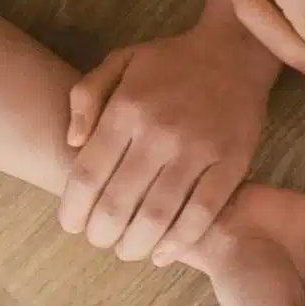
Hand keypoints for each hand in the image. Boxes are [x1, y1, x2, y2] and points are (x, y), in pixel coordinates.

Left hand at [57, 17, 271, 261]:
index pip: (88, 173)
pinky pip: (203, 212)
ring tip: (126, 251)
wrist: (235, 51)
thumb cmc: (169, 62)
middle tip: (98, 241)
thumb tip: (69, 143)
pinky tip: (163, 254)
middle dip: (101, 232)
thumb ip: (85, 97)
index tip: (70, 225)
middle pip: (119, 201)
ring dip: (136, 243)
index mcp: (127, 109)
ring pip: (159, 214)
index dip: (74, 208)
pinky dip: (180, 241)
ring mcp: (199, 150)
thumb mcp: (119, 62)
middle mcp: (160, 132)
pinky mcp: (233, 163)